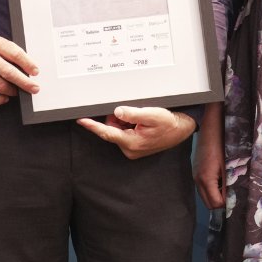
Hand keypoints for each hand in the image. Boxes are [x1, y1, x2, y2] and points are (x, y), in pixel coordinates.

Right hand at [0, 30, 38, 104]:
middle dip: (25, 83)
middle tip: (34, 88)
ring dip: (13, 91)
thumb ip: (8, 52)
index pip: (15, 54)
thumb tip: (26, 68)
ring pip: (1, 86)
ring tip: (17, 91)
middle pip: (9, 73)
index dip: (28, 64)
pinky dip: (0, 99)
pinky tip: (5, 97)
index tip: (36, 72)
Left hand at [77, 105, 196, 159]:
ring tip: (140, 120)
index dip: (93, 126)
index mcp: (131, 142)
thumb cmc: (168, 123)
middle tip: (132, 114)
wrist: (180, 130)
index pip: (107, 132)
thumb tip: (116, 112)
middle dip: (117, 119)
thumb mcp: (151, 114)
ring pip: (117, 131)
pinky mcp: (134, 147)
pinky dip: (128, 126)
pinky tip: (140, 124)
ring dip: (124, 122)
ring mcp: (131, 149)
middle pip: (111, 129)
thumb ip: (132, 113)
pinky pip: (123, 133)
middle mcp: (129, 149)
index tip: (81, 120)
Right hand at [192, 104, 224, 207]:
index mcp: (206, 179)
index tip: (237, 199)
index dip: (227, 204)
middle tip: (233, 196)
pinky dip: (211, 189)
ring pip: (204, 196)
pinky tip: (221, 181)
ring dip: (215, 197)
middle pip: (208, 204)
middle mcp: (197, 179)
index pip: (216, 203)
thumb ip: (230, 184)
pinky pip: (202, 187)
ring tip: (228, 188)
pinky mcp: (195, 171)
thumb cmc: (222, 144)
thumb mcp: (229, 166)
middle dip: (221, 203)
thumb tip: (234, 199)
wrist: (210, 126)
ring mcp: (195, 175)